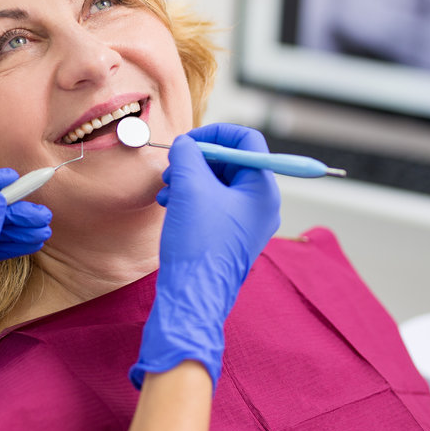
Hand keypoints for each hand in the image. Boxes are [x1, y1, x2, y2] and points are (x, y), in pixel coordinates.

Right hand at [130, 123, 280, 387]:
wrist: (192, 297)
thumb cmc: (197, 243)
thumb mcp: (190, 187)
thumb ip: (189, 154)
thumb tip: (186, 145)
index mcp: (263, 189)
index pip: (247, 141)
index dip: (215, 134)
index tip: (188, 142)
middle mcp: (261, 205)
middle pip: (231, 162)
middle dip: (197, 159)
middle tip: (172, 167)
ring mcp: (247, 223)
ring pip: (218, 184)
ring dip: (189, 179)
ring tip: (167, 188)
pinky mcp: (230, 237)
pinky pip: (212, 205)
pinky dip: (191, 198)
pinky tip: (169, 204)